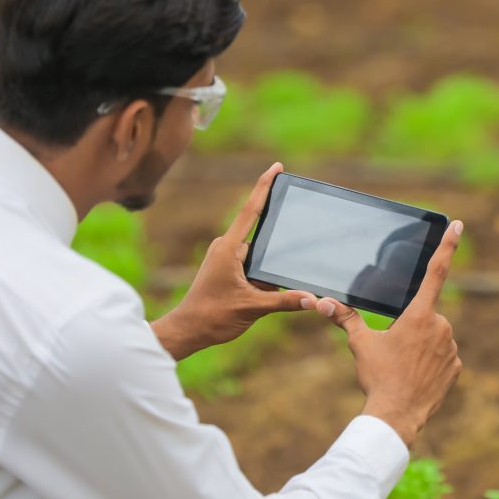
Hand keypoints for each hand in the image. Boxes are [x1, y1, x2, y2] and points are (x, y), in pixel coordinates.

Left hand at [152, 162, 317, 360]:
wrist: (187, 330)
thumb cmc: (212, 316)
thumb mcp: (252, 308)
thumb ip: (284, 301)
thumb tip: (312, 298)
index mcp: (229, 248)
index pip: (250, 210)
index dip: (264, 186)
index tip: (277, 167)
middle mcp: (226, 248)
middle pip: (259, 233)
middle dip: (274, 240)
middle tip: (282, 244)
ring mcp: (225, 258)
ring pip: (257, 254)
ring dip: (266, 269)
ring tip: (259, 291)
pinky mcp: (226, 269)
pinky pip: (250, 265)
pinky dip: (261, 276)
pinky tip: (262, 292)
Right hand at [318, 220, 464, 446]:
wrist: (396, 416)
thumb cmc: (378, 377)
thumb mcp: (360, 344)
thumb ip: (345, 318)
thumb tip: (321, 302)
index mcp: (419, 314)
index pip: (435, 271)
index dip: (447, 246)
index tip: (457, 224)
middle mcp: (440, 326)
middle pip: (425, 314)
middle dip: (411, 326)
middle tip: (394, 350)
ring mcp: (451, 347)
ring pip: (434, 336)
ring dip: (421, 344)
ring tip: (403, 367)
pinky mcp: (456, 367)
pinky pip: (442, 356)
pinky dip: (430, 362)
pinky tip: (416, 376)